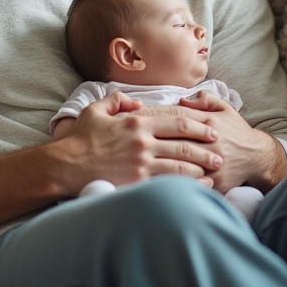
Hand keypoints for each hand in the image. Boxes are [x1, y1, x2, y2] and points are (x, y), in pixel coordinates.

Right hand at [51, 90, 221, 192]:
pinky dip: (187, 183)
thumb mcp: (95, 110)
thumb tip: (136, 103)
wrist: (65, 165)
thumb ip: (117, 100)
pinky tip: (199, 185)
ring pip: (180, 163)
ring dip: (201, 165)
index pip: (175, 119)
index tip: (211, 127)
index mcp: (136, 121)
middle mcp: (142, 140)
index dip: (197, 124)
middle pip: (183, 141)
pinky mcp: (137, 181)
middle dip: (205, 145)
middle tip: (221, 149)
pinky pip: (169, 181)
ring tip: (215, 168)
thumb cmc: (79, 139)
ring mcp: (141, 161)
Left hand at [140, 91, 286, 192]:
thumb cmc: (235, 131)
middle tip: (125, 137)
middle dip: (147, 136)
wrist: (257, 156)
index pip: (174, 115)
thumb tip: (181, 98)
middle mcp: (208, 139)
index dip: (151, 114)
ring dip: (154, 160)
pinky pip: (189, 181)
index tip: (131, 116)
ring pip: (177, 160)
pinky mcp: (214, 180)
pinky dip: (171, 181)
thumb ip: (203, 100)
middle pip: (171, 136)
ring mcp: (211, 161)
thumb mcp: (224, 108)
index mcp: (207, 120)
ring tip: (132, 160)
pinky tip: (151, 181)